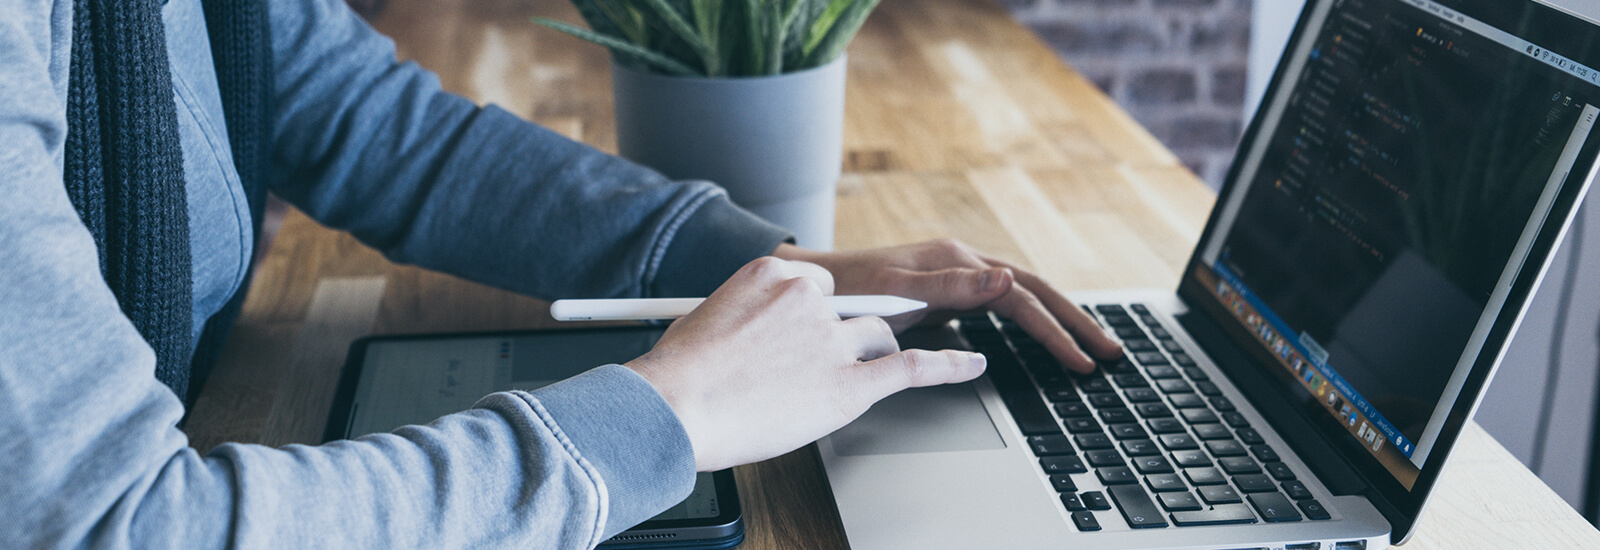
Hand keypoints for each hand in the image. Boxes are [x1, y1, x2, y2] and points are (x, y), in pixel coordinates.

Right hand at [625, 256, 986, 470]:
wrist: (675, 406)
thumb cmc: (679, 375)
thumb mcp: (708, 319)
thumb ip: (746, 317)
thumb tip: (753, 337)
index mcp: (772, 274)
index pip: (820, 286)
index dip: (815, 316)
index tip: (802, 334)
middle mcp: (810, 299)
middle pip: (852, 311)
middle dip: (843, 335)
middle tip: (820, 361)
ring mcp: (833, 340)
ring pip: (874, 338)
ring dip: (871, 354)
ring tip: (848, 376)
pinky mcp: (849, 383)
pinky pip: (912, 366)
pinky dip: (949, 364)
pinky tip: (971, 363)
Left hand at [772, 240, 1122, 372]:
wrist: (807, 284)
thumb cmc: (844, 288)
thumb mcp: (895, 287)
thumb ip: (950, 284)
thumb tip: (1007, 280)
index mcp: (959, 261)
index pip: (1025, 298)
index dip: (1057, 331)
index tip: (1084, 362)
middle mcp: (964, 263)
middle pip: (1035, 292)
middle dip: (1076, 323)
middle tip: (1113, 354)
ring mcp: (956, 278)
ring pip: (1022, 299)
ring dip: (1058, 322)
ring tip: (1091, 349)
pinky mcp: (946, 294)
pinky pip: (1000, 309)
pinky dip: (1028, 324)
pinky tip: (1042, 342)